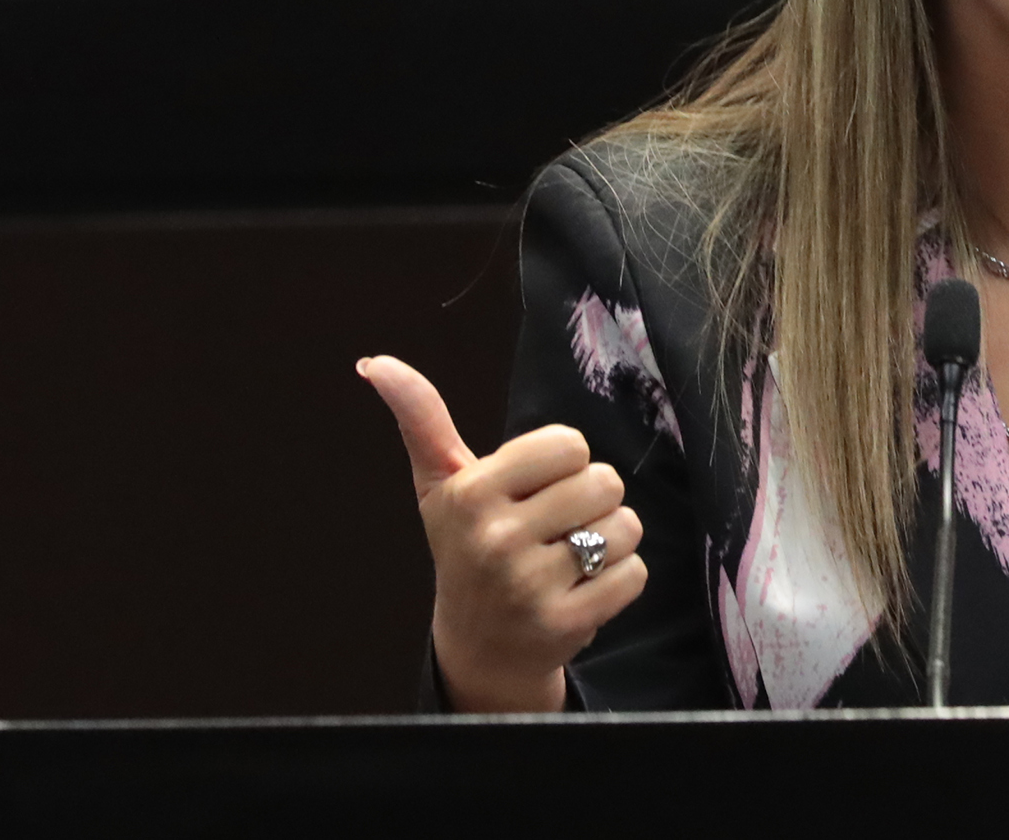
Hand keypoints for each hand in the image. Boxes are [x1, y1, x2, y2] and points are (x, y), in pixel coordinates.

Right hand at [359, 355, 646, 711]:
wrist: (479, 645)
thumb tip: (374, 362)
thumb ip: (420, 417)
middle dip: (590, 500)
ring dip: (609, 540)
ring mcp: (530, 587)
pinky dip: (619, 580)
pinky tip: (581, 589)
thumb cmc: (468, 545)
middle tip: (555, 526)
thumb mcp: (441, 483)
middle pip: (604, 481)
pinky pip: (634, 574)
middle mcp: (496, 540)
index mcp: (470, 493)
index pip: (570, 444)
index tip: (535, 488)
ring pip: (624, 527)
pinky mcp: (565, 624)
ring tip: (569, 557)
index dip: (564, 463)